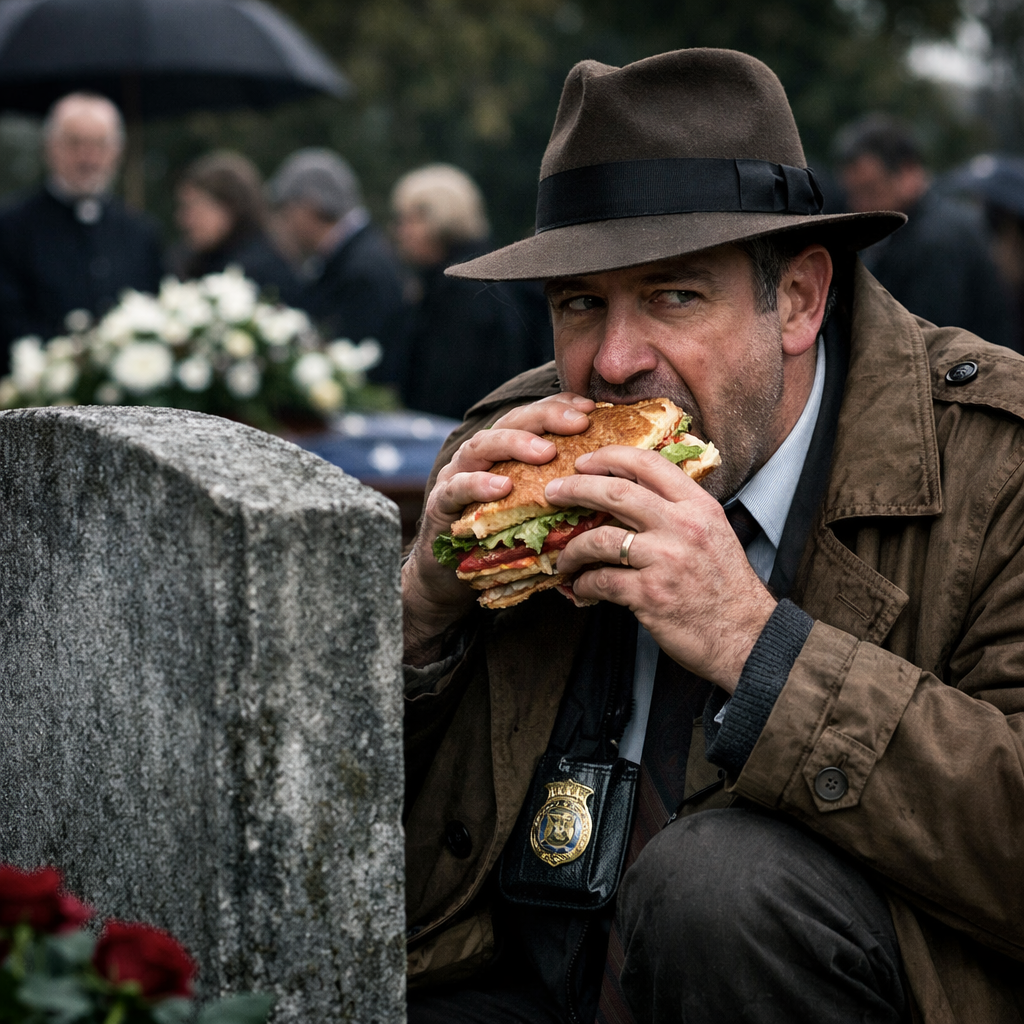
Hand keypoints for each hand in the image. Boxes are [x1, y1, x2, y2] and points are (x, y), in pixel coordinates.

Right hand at [403, 393, 595, 664]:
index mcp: (506, 454)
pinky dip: (478, 484)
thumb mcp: (540, 517)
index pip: (535, 418)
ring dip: (515, 444)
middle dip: (546, 417)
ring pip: (482, 445)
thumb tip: (617, 492)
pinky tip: (501, 486)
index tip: (591, 407)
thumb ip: (566, 498)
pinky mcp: (440, 505)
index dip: (561, 407)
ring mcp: (457, 476)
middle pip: (511, 422)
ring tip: (545, 451)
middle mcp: (481, 457)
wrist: (451, 579)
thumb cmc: (502, 545)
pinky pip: (456, 488)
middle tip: (579, 422)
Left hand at [547, 446, 776, 690]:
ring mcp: (665, 560)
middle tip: (554, 493)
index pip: (649, 464)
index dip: (610, 458)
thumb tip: (633, 498)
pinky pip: (601, 581)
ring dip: (573, 548)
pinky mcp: (650, 594)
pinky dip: (584, 584)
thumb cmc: (726, 588)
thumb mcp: (713, 534)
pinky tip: (580, 588)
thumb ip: (678, 512)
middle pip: (616, 493)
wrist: (746, 636)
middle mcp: (682, 526)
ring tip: (563, 558)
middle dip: (576, 489)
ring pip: (600, 539)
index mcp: (698, 507)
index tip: (585, 463)